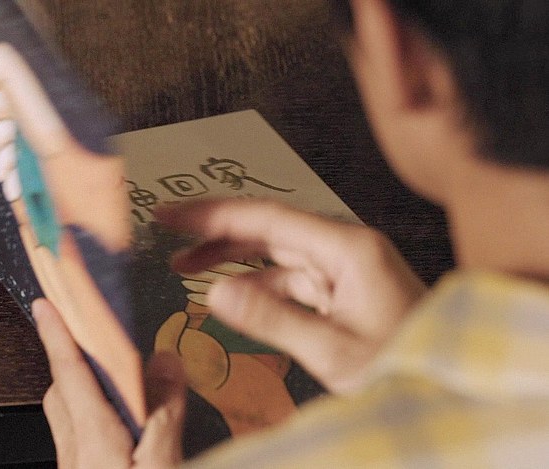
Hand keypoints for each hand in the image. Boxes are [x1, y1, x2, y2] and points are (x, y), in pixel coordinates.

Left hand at [33, 299, 185, 467]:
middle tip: (88, 335)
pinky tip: (125, 429)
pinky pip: (80, 441)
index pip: (68, 373)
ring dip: (84, 393)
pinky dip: (96, 421)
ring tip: (114, 377)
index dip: (57, 334)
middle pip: (62, 393)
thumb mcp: (164, 467)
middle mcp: (76, 454)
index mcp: (94, 440)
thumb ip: (165, 416)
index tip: (45, 305)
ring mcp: (76, 468)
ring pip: (68, 419)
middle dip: (72, 360)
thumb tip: (165, 362)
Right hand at [156, 198, 426, 392]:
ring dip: (232, 260)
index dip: (213, 214)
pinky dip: (258, 286)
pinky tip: (231, 296)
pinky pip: (291, 280)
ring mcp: (345, 269)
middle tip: (169, 235)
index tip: (172, 215)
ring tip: (185, 266)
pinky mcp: (344, 291)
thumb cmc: (405, 365)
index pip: (267, 219)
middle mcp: (345, 249)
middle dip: (215, 233)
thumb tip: (216, 295)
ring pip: (275, 254)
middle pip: (268, 230)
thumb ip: (271, 319)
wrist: (450, 385)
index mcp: (347, 248)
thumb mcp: (332, 350)